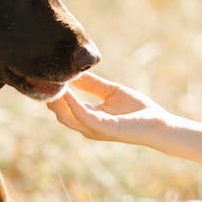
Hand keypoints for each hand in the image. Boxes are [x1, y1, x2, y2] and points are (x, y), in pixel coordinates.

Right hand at [46, 73, 172, 143]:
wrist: (160, 124)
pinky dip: (72, 103)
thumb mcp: (110, 91)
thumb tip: (74, 72)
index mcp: (89, 118)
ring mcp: (95, 129)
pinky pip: (83, 115)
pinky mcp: (105, 128)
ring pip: (66, 117)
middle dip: (50, 97)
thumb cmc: (138, 110)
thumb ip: (91, 84)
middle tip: (41, 78)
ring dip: (58, 100)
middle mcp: (88, 126)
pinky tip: (67, 90)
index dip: (53, 93)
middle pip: (59, 114)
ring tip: (52, 82)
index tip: (45, 76)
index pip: (63, 107)